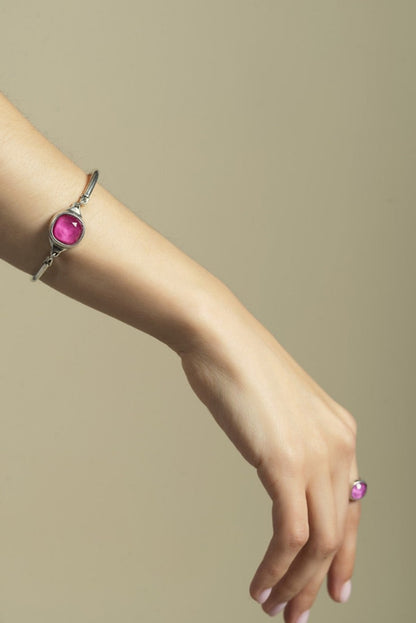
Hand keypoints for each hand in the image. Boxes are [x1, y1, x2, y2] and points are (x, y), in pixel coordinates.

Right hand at [178, 290, 360, 620]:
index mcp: (340, 432)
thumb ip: (292, 443)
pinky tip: (261, 583)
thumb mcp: (279, 410)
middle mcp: (338, 445)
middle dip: (319, 580)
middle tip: (298, 612)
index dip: (345, 554)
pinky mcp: (286, 464)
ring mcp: (316, 455)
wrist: (221, 339)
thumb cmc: (240, 368)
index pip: (351, 507)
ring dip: (296, 582)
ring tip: (275, 607)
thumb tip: (286, 476)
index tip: (333, 586)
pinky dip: (277, 567)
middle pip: (340, 531)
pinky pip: (291, 534)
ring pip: (319, 541)